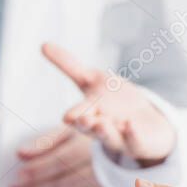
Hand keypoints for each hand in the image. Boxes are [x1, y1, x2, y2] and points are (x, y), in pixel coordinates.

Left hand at [10, 127, 107, 186]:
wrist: (118, 153)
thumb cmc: (87, 140)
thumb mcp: (69, 132)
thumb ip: (44, 142)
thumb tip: (20, 154)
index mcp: (88, 149)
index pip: (59, 162)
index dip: (37, 170)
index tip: (18, 176)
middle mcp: (96, 171)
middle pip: (61, 185)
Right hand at [42, 42, 175, 165]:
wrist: (143, 124)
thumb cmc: (112, 101)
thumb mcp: (90, 80)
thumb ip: (68, 65)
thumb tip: (43, 44)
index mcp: (87, 114)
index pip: (78, 115)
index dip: (74, 115)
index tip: (67, 116)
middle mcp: (100, 127)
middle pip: (90, 128)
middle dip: (86, 124)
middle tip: (83, 119)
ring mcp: (119, 137)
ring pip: (109, 137)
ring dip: (104, 131)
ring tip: (100, 124)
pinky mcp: (138, 142)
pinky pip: (134, 141)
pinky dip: (131, 135)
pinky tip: (130, 126)